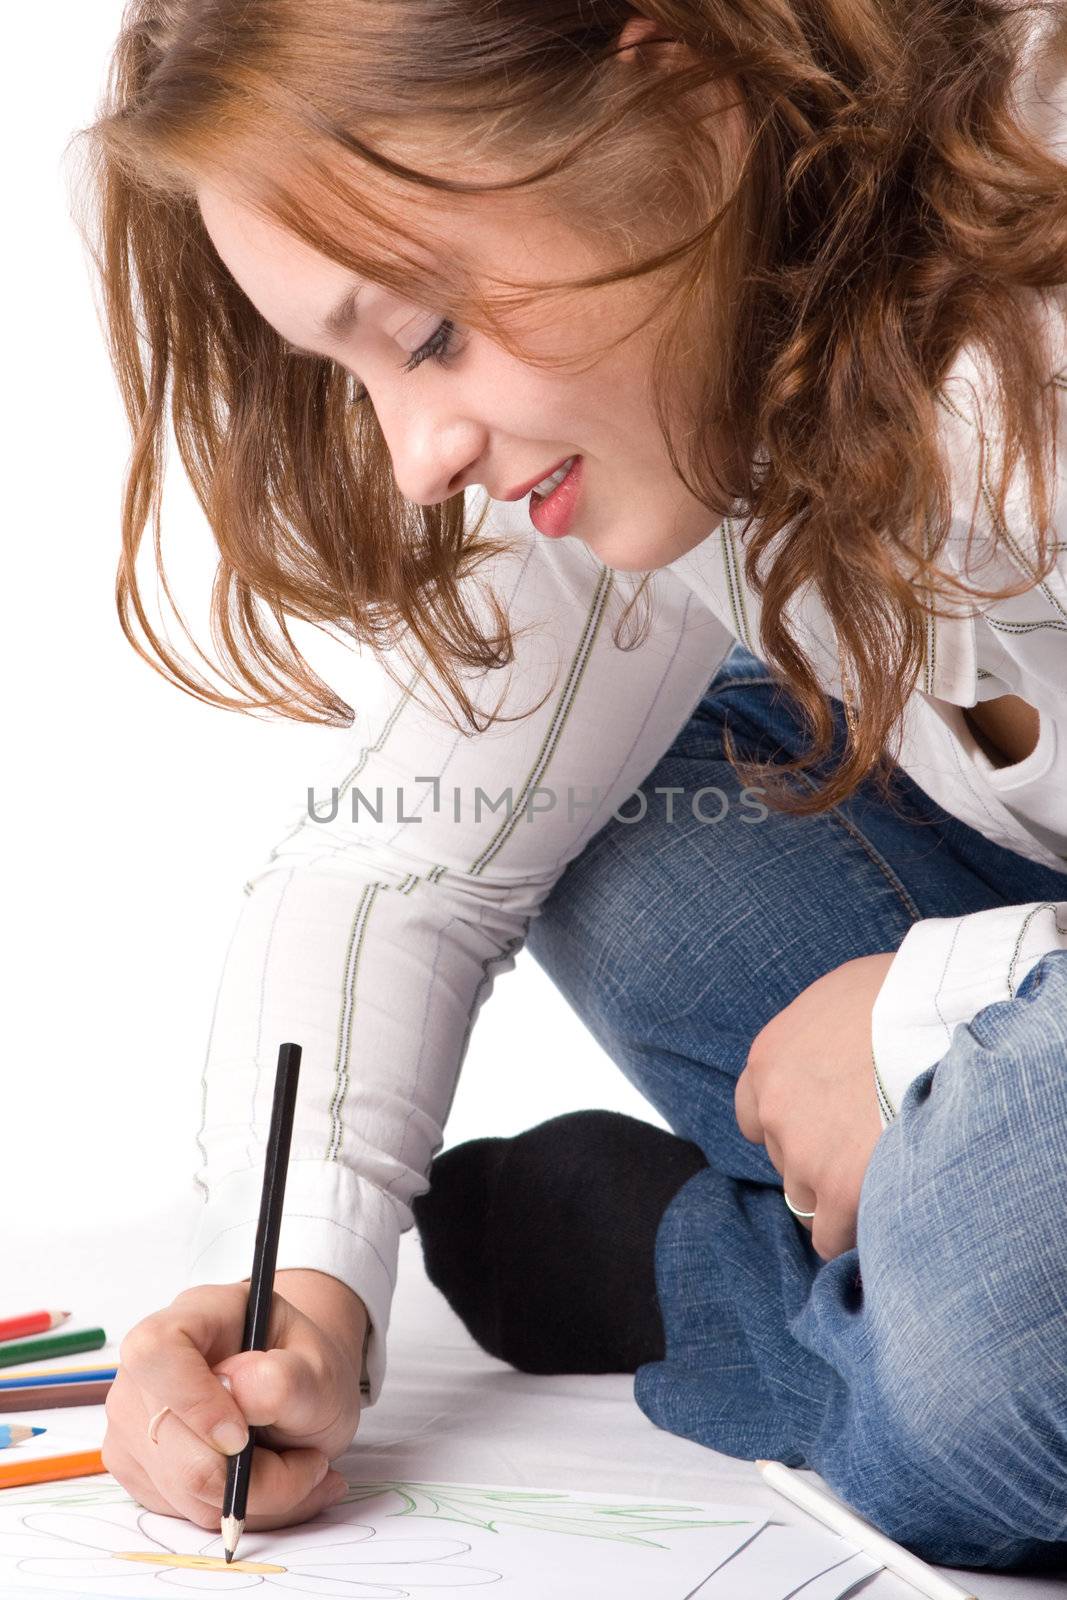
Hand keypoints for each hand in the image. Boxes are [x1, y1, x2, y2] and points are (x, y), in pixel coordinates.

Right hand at [104, 1273, 366, 1530]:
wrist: (298, 1395)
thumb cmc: (305, 1372)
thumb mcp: (321, 1370)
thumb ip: (286, 1379)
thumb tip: (236, 1389)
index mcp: (195, 1315)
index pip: (157, 1349)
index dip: (191, 1399)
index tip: (242, 1437)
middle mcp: (148, 1367)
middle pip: (168, 1439)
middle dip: (250, 1472)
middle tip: (311, 1463)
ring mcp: (134, 1420)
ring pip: (183, 1488)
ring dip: (256, 1496)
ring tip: (299, 1468)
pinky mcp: (140, 1468)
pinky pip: (187, 1511)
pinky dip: (241, 1509)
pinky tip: (273, 1484)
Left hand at [733, 953, 894, 1261]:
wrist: (944, 1018)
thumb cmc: (908, 995)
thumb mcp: (843, 997)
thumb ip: (821, 1037)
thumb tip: (836, 1049)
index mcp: (769, 1060)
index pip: (754, 1113)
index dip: (793, 1125)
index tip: (828, 1127)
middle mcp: (774, 1108)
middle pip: (784, 1158)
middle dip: (820, 1159)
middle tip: (873, 1147)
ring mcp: (802, 1152)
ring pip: (808, 1198)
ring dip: (841, 1194)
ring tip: (892, 1174)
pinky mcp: (840, 1189)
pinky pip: (833, 1237)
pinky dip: (857, 1231)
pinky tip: (890, 1213)